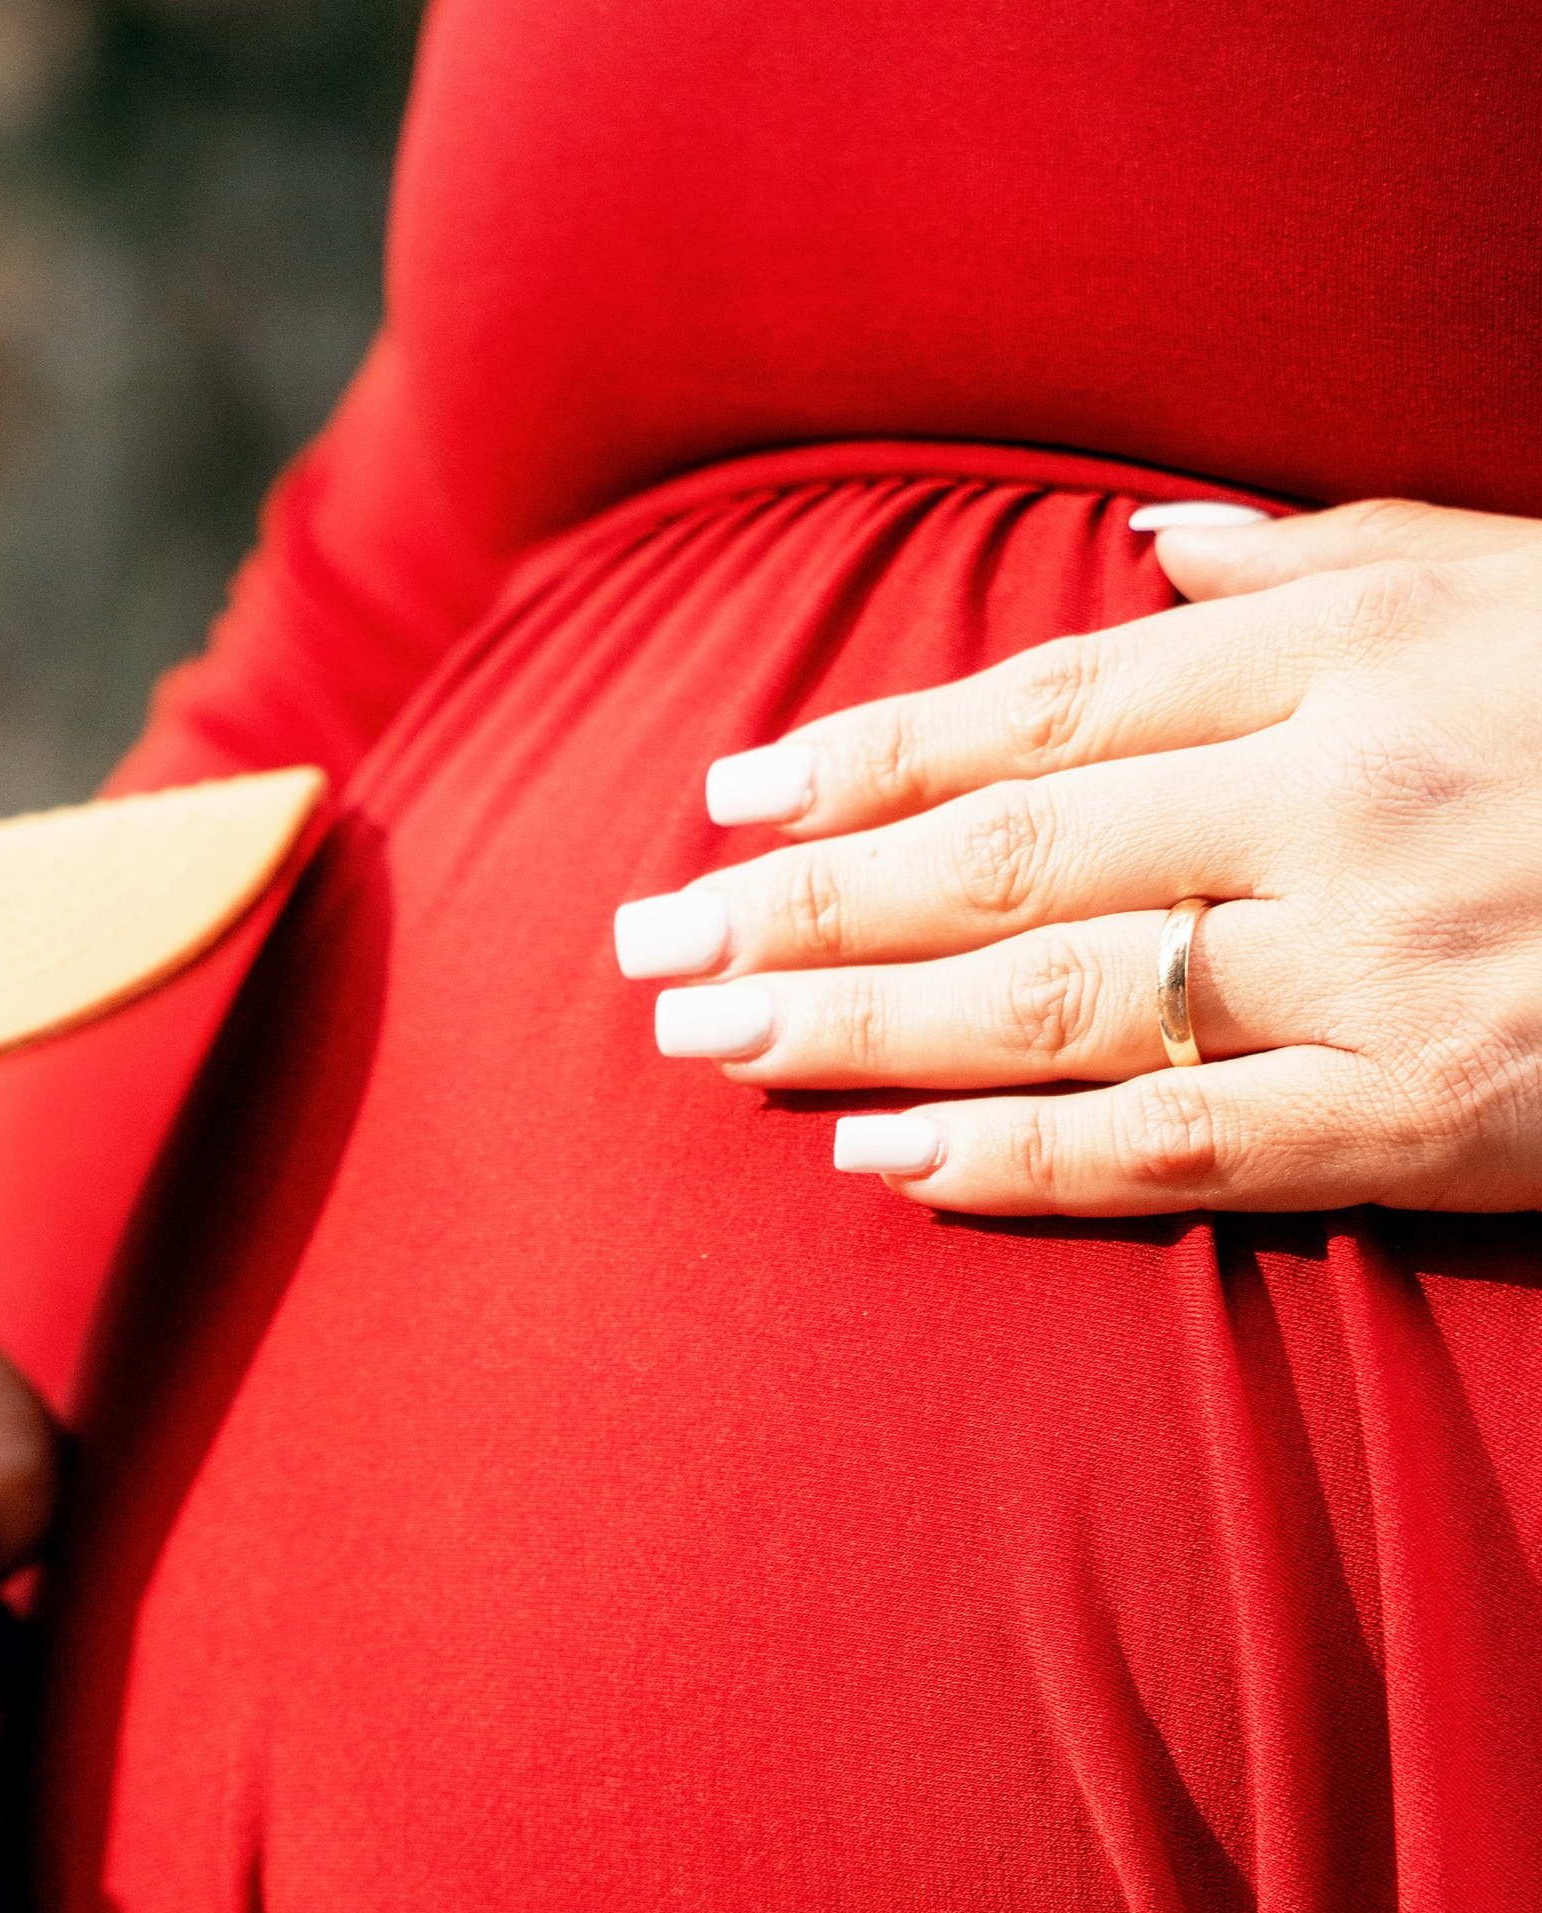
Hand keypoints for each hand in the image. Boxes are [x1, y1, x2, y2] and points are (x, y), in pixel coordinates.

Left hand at [614, 498, 1541, 1217]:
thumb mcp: (1512, 572)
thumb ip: (1317, 566)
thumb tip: (1142, 558)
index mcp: (1352, 651)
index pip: (1048, 706)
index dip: (868, 760)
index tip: (726, 805)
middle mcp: (1341, 796)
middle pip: (1012, 851)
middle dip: (807, 905)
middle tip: (645, 952)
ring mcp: (1379, 962)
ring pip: (1063, 996)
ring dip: (861, 1028)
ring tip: (710, 1046)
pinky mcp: (1426, 1113)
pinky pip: (1185, 1144)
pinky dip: (1019, 1159)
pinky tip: (877, 1166)